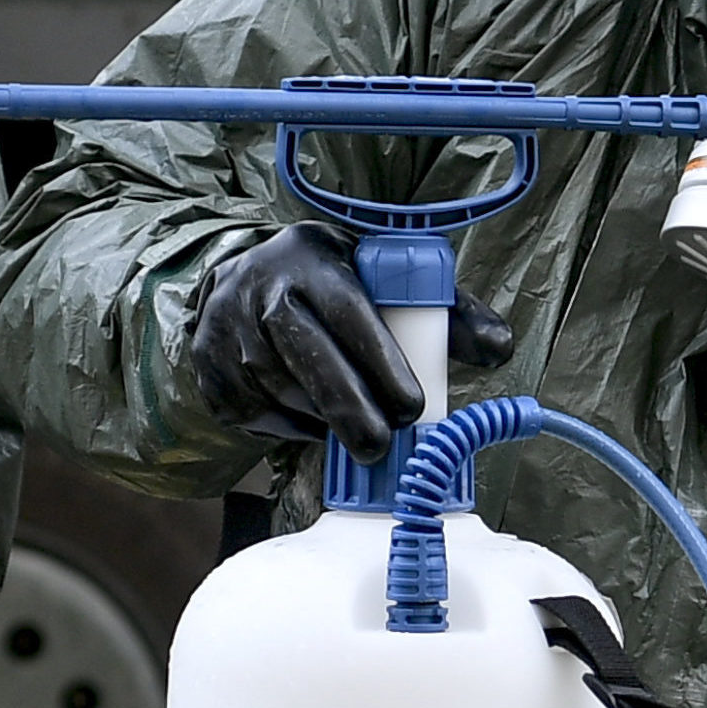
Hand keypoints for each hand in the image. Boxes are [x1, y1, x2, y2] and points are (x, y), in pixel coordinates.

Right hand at [188, 222, 515, 459]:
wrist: (238, 280)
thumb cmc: (330, 283)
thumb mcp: (381, 278)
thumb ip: (445, 310)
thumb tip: (498, 348)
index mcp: (311, 261)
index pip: (347, 314)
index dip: (381, 364)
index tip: (413, 407)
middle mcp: (260, 292)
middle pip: (306, 360)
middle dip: (350, 410)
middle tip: (384, 447)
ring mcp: (225, 332)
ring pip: (283, 395)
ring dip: (324, 420)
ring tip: (356, 426)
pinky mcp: (208, 371)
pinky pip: (257, 415)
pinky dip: (291, 426)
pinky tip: (311, 417)